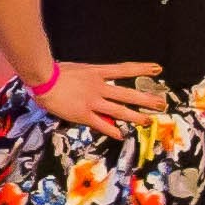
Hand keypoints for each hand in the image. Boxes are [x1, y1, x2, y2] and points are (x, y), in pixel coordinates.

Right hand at [37, 59, 170, 127]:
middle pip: (127, 93)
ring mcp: (92, 101)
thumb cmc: (55, 71)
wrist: (43, 78)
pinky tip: (120, 135)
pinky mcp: (83, 114)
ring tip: (147, 121)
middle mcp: (99, 87)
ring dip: (134, 116)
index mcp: (97, 73)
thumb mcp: (78, 69)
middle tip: (161, 103)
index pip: (124, 69)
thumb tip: (97, 80)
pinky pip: (101, 124)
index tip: (157, 69)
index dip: (142, 69)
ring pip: (119, 110)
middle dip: (145, 99)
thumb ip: (89, 76)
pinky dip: (111, 130)